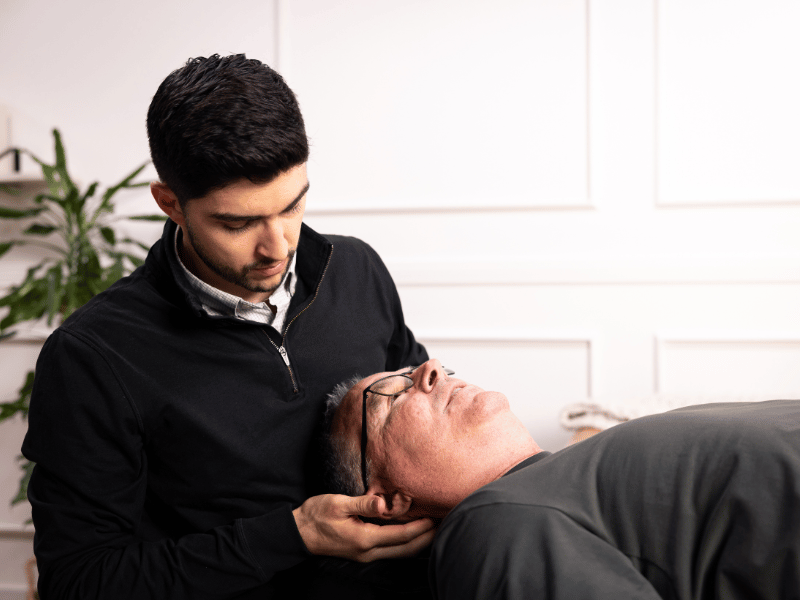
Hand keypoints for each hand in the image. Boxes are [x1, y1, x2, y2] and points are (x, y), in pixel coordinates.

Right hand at [293, 493, 434, 561]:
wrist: (299, 533)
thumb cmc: (316, 515)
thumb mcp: (338, 504)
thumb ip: (362, 504)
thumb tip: (383, 503)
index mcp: (364, 539)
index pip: (401, 536)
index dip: (420, 528)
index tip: (435, 517)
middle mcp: (368, 551)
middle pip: (406, 550)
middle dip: (426, 539)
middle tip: (442, 524)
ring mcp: (366, 555)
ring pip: (400, 553)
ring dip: (418, 543)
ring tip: (432, 529)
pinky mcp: (363, 552)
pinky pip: (391, 551)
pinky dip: (405, 543)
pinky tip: (411, 534)